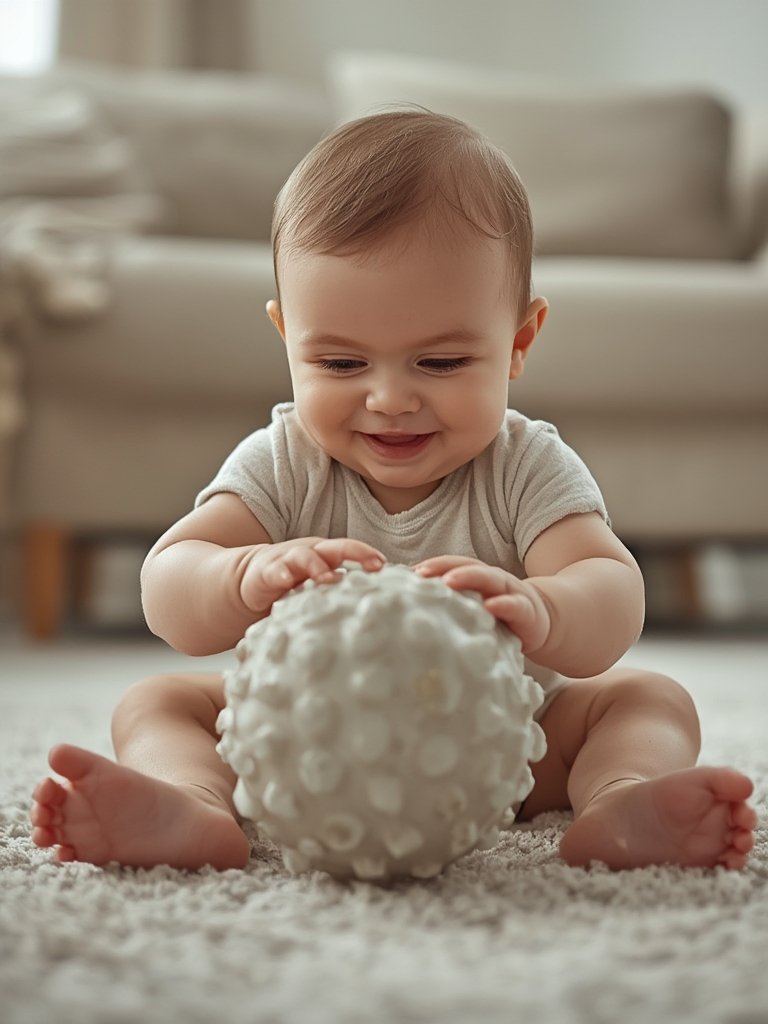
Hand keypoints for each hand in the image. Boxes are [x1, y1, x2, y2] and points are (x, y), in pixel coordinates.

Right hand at [240, 537, 384, 616]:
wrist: (253, 578)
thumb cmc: (295, 584)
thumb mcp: (320, 584)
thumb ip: (344, 591)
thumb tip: (377, 608)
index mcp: (326, 555)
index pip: (352, 549)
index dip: (368, 555)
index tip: (386, 565)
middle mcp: (311, 553)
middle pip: (336, 547)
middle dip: (357, 553)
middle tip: (375, 565)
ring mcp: (289, 561)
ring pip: (306, 556)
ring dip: (319, 566)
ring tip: (331, 579)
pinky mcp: (267, 574)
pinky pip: (275, 572)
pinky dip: (282, 574)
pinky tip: (288, 581)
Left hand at [413, 556, 551, 654]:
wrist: (540, 623)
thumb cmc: (497, 616)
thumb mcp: (472, 608)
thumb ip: (449, 604)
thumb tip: (410, 609)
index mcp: (476, 577)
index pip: (451, 566)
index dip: (430, 566)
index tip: (406, 572)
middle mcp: (492, 580)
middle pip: (466, 566)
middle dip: (443, 567)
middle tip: (420, 573)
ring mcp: (510, 593)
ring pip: (489, 579)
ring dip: (469, 577)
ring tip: (449, 582)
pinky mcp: (527, 612)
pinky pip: (515, 606)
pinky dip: (503, 604)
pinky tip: (491, 607)